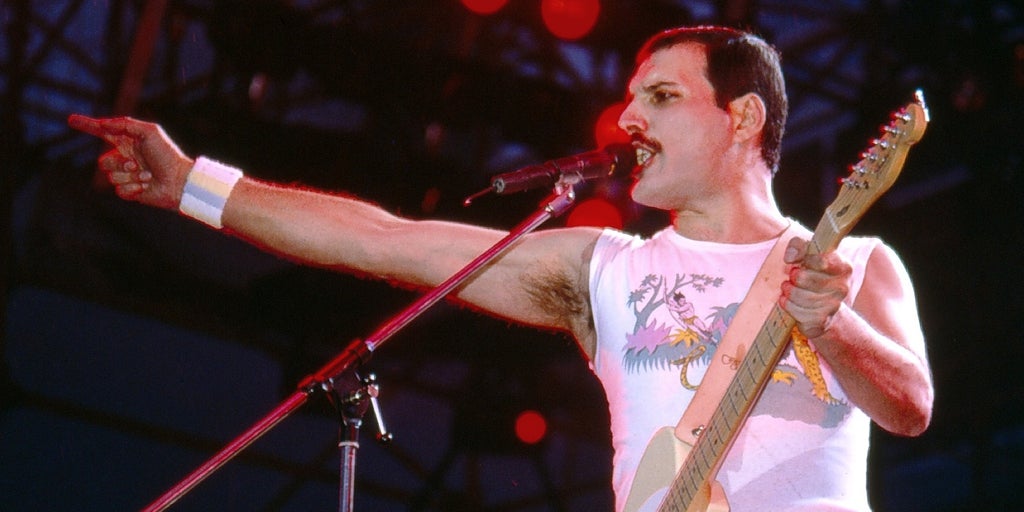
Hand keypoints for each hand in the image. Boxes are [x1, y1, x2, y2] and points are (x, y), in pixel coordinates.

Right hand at [68, 114, 193, 209]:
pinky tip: (146, 186)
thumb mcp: (149, 132)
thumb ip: (126, 124)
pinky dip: (133, 188)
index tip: (71, 120)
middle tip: (136, 164)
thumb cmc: (168, 155)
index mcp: (128, 141)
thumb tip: (104, 124)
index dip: (87, 126)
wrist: (179, 181)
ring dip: (129, 176)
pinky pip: (119, 190)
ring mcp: (127, 175)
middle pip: (103, 161)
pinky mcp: (130, 191)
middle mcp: (125, 158)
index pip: (102, 132)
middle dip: (118, 163)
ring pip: (110, 177)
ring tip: (147, 175)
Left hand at [779, 237, 851, 338]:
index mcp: (844, 267)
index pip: (821, 260)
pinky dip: (787, 305)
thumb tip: (789, 258)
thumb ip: (798, 245)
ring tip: (788, 288)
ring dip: (788, 290)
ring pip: (798, 295)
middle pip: (804, 278)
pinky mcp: (821, 321)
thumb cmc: (814, 275)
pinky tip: (788, 301)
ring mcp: (833, 306)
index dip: (805, 260)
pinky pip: (796, 311)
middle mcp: (842, 287)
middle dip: (793, 277)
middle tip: (792, 276)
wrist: (825, 308)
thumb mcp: (809, 253)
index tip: (800, 262)